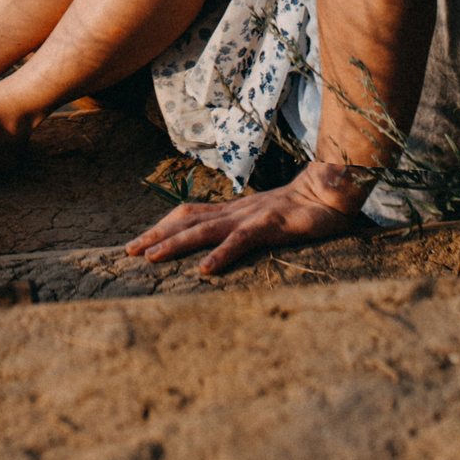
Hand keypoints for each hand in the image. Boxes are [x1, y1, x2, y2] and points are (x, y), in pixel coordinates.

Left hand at [124, 164, 365, 273]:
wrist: (330, 190)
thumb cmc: (299, 208)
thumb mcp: (264, 219)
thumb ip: (243, 229)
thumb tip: (220, 244)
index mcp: (232, 211)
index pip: (188, 214)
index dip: (161, 226)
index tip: (138, 242)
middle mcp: (234, 211)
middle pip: (186, 221)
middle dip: (156, 235)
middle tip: (129, 251)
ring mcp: (250, 217)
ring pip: (204, 230)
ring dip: (175, 244)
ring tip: (152, 258)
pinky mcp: (269, 225)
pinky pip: (240, 241)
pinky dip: (221, 255)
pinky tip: (205, 270)